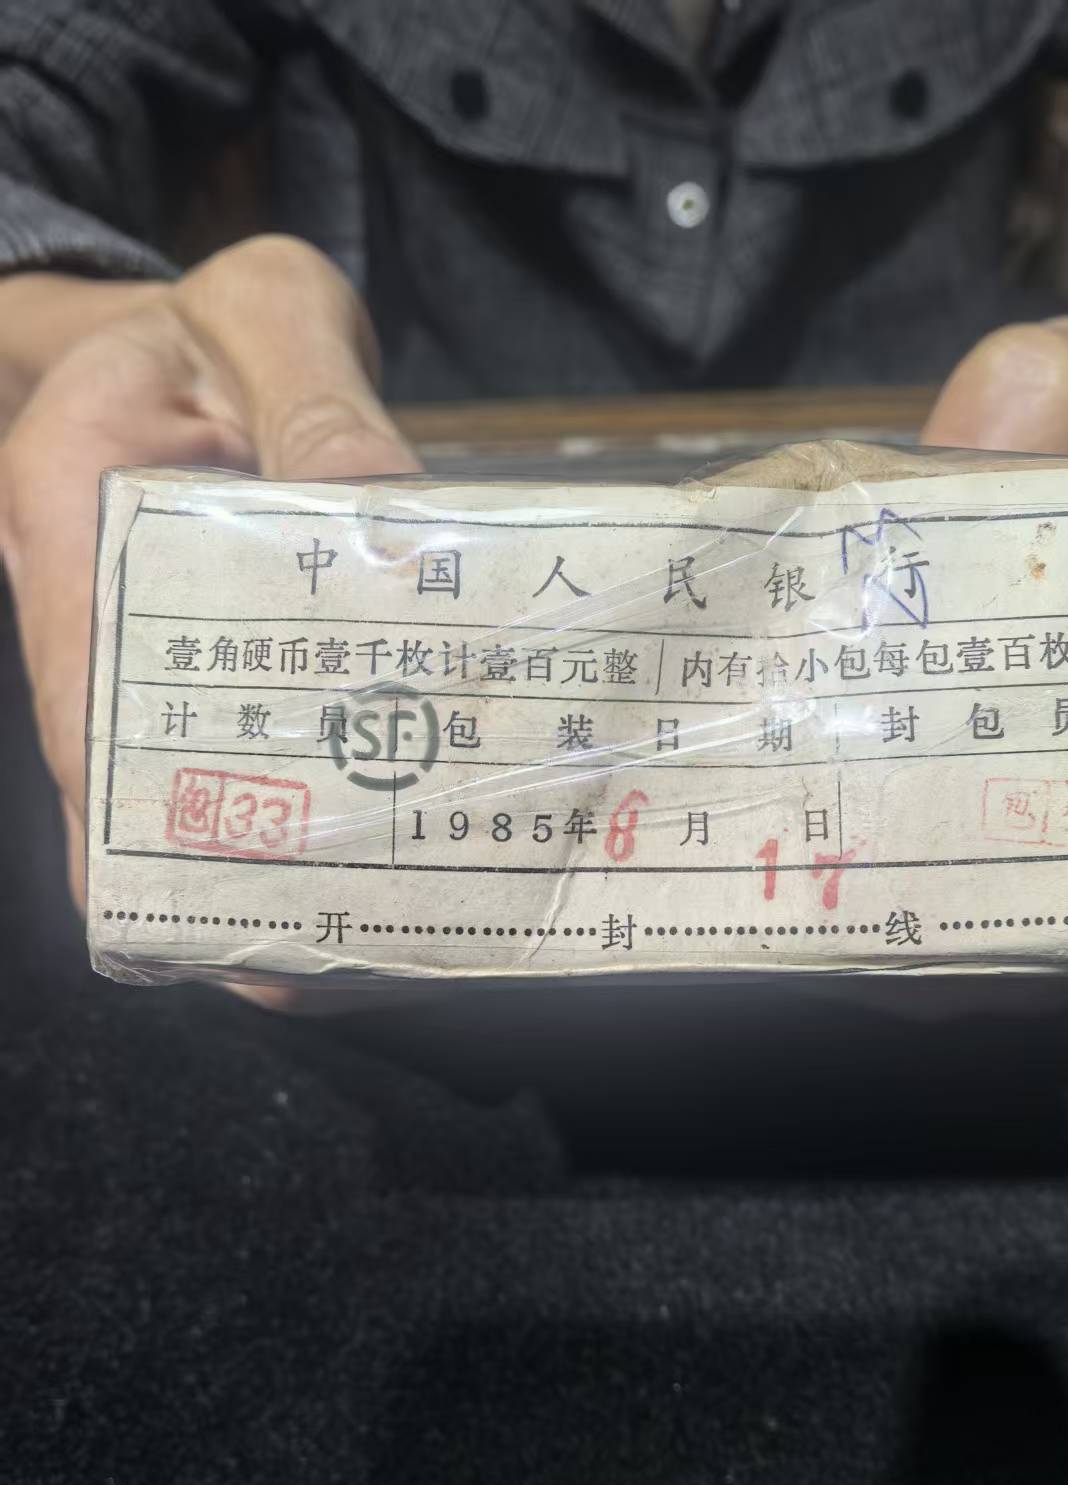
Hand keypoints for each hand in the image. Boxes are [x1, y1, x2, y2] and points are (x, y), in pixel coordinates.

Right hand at [0, 236, 418, 1001]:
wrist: (191, 328)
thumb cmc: (215, 320)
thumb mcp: (269, 315)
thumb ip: (320, 402)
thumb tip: (380, 517)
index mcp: (68, 499)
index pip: (82, 685)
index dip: (138, 811)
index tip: (212, 906)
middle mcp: (82, 592)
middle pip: (123, 766)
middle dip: (204, 873)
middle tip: (300, 968)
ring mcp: (130, 640)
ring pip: (172, 775)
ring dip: (244, 866)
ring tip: (338, 959)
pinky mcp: (191, 661)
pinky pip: (218, 749)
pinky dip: (273, 814)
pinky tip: (347, 878)